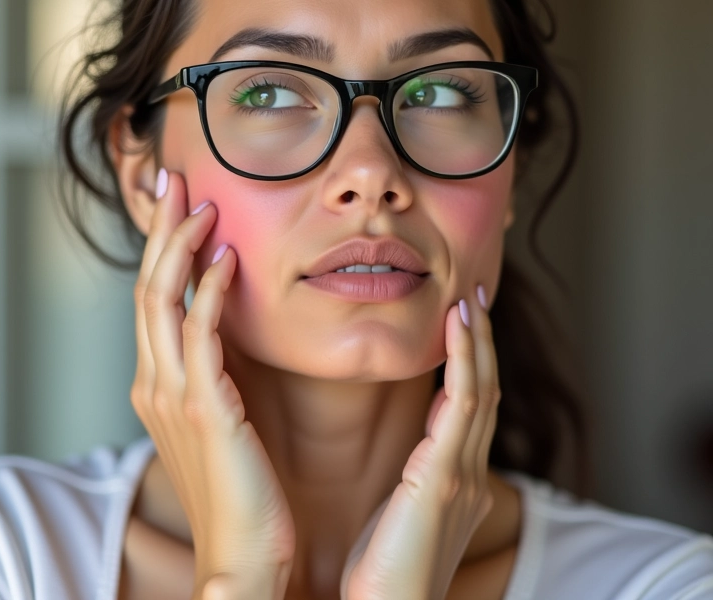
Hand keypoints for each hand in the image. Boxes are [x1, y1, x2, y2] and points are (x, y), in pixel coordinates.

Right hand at [131, 170, 295, 598]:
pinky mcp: (204, 407)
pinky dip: (209, 291)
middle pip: (150, 287)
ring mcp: (174, 393)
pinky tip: (226, 257)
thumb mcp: (219, 415)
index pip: (154, 298)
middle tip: (174, 181)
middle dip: (160, 230)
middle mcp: (156, 381)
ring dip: (180, 247)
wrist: (245, 553)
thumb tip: (229, 324)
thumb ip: (216, 369)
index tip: (177, 205)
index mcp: (159, 381)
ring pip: (164, 301)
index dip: (163, 247)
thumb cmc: (239, 484)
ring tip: (199, 203)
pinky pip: (200, 335)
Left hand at [340, 288, 498, 599]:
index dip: (472, 363)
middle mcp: (470, 473)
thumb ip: (419, 478)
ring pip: (480, 390)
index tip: (463, 326)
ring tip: (468, 302)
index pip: (473, 409)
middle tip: (474, 299)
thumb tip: (417, 451)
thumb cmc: (385, 571)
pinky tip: (456, 329)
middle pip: (485, 391)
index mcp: (459, 480)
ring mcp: (463, 475)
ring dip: (476, 342)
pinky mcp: (444, 477)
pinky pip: (463, 404)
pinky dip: (464, 360)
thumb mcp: (405, 513)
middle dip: (482, 343)